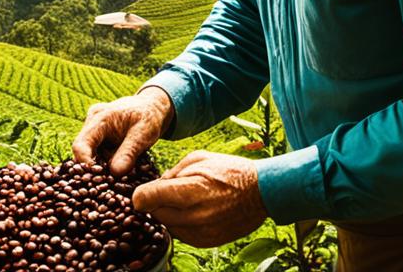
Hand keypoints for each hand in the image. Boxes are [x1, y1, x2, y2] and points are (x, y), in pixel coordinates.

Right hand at [72, 86, 174, 174]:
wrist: (150, 107)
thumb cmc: (148, 117)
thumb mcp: (144, 133)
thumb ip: (129, 152)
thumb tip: (115, 172)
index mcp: (101, 118)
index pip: (81, 145)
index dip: (85, 164)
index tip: (99, 181)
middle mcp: (91, 122)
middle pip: (83, 152)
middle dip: (96, 168)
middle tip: (113, 182)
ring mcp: (93, 129)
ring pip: (91, 154)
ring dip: (103, 166)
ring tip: (121, 174)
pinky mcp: (97, 137)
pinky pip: (97, 153)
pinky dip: (107, 162)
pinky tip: (120, 167)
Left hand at [132, 151, 267, 246]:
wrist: (262, 193)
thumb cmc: (230, 171)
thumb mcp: (199, 159)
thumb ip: (172, 172)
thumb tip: (156, 186)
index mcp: (191, 191)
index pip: (146, 198)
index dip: (140, 194)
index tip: (143, 192)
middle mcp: (194, 216)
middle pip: (154, 213)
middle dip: (155, 202)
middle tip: (166, 192)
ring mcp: (200, 232)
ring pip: (166, 226)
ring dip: (168, 214)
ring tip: (185, 200)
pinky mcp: (206, 242)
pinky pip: (180, 235)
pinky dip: (181, 224)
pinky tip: (194, 211)